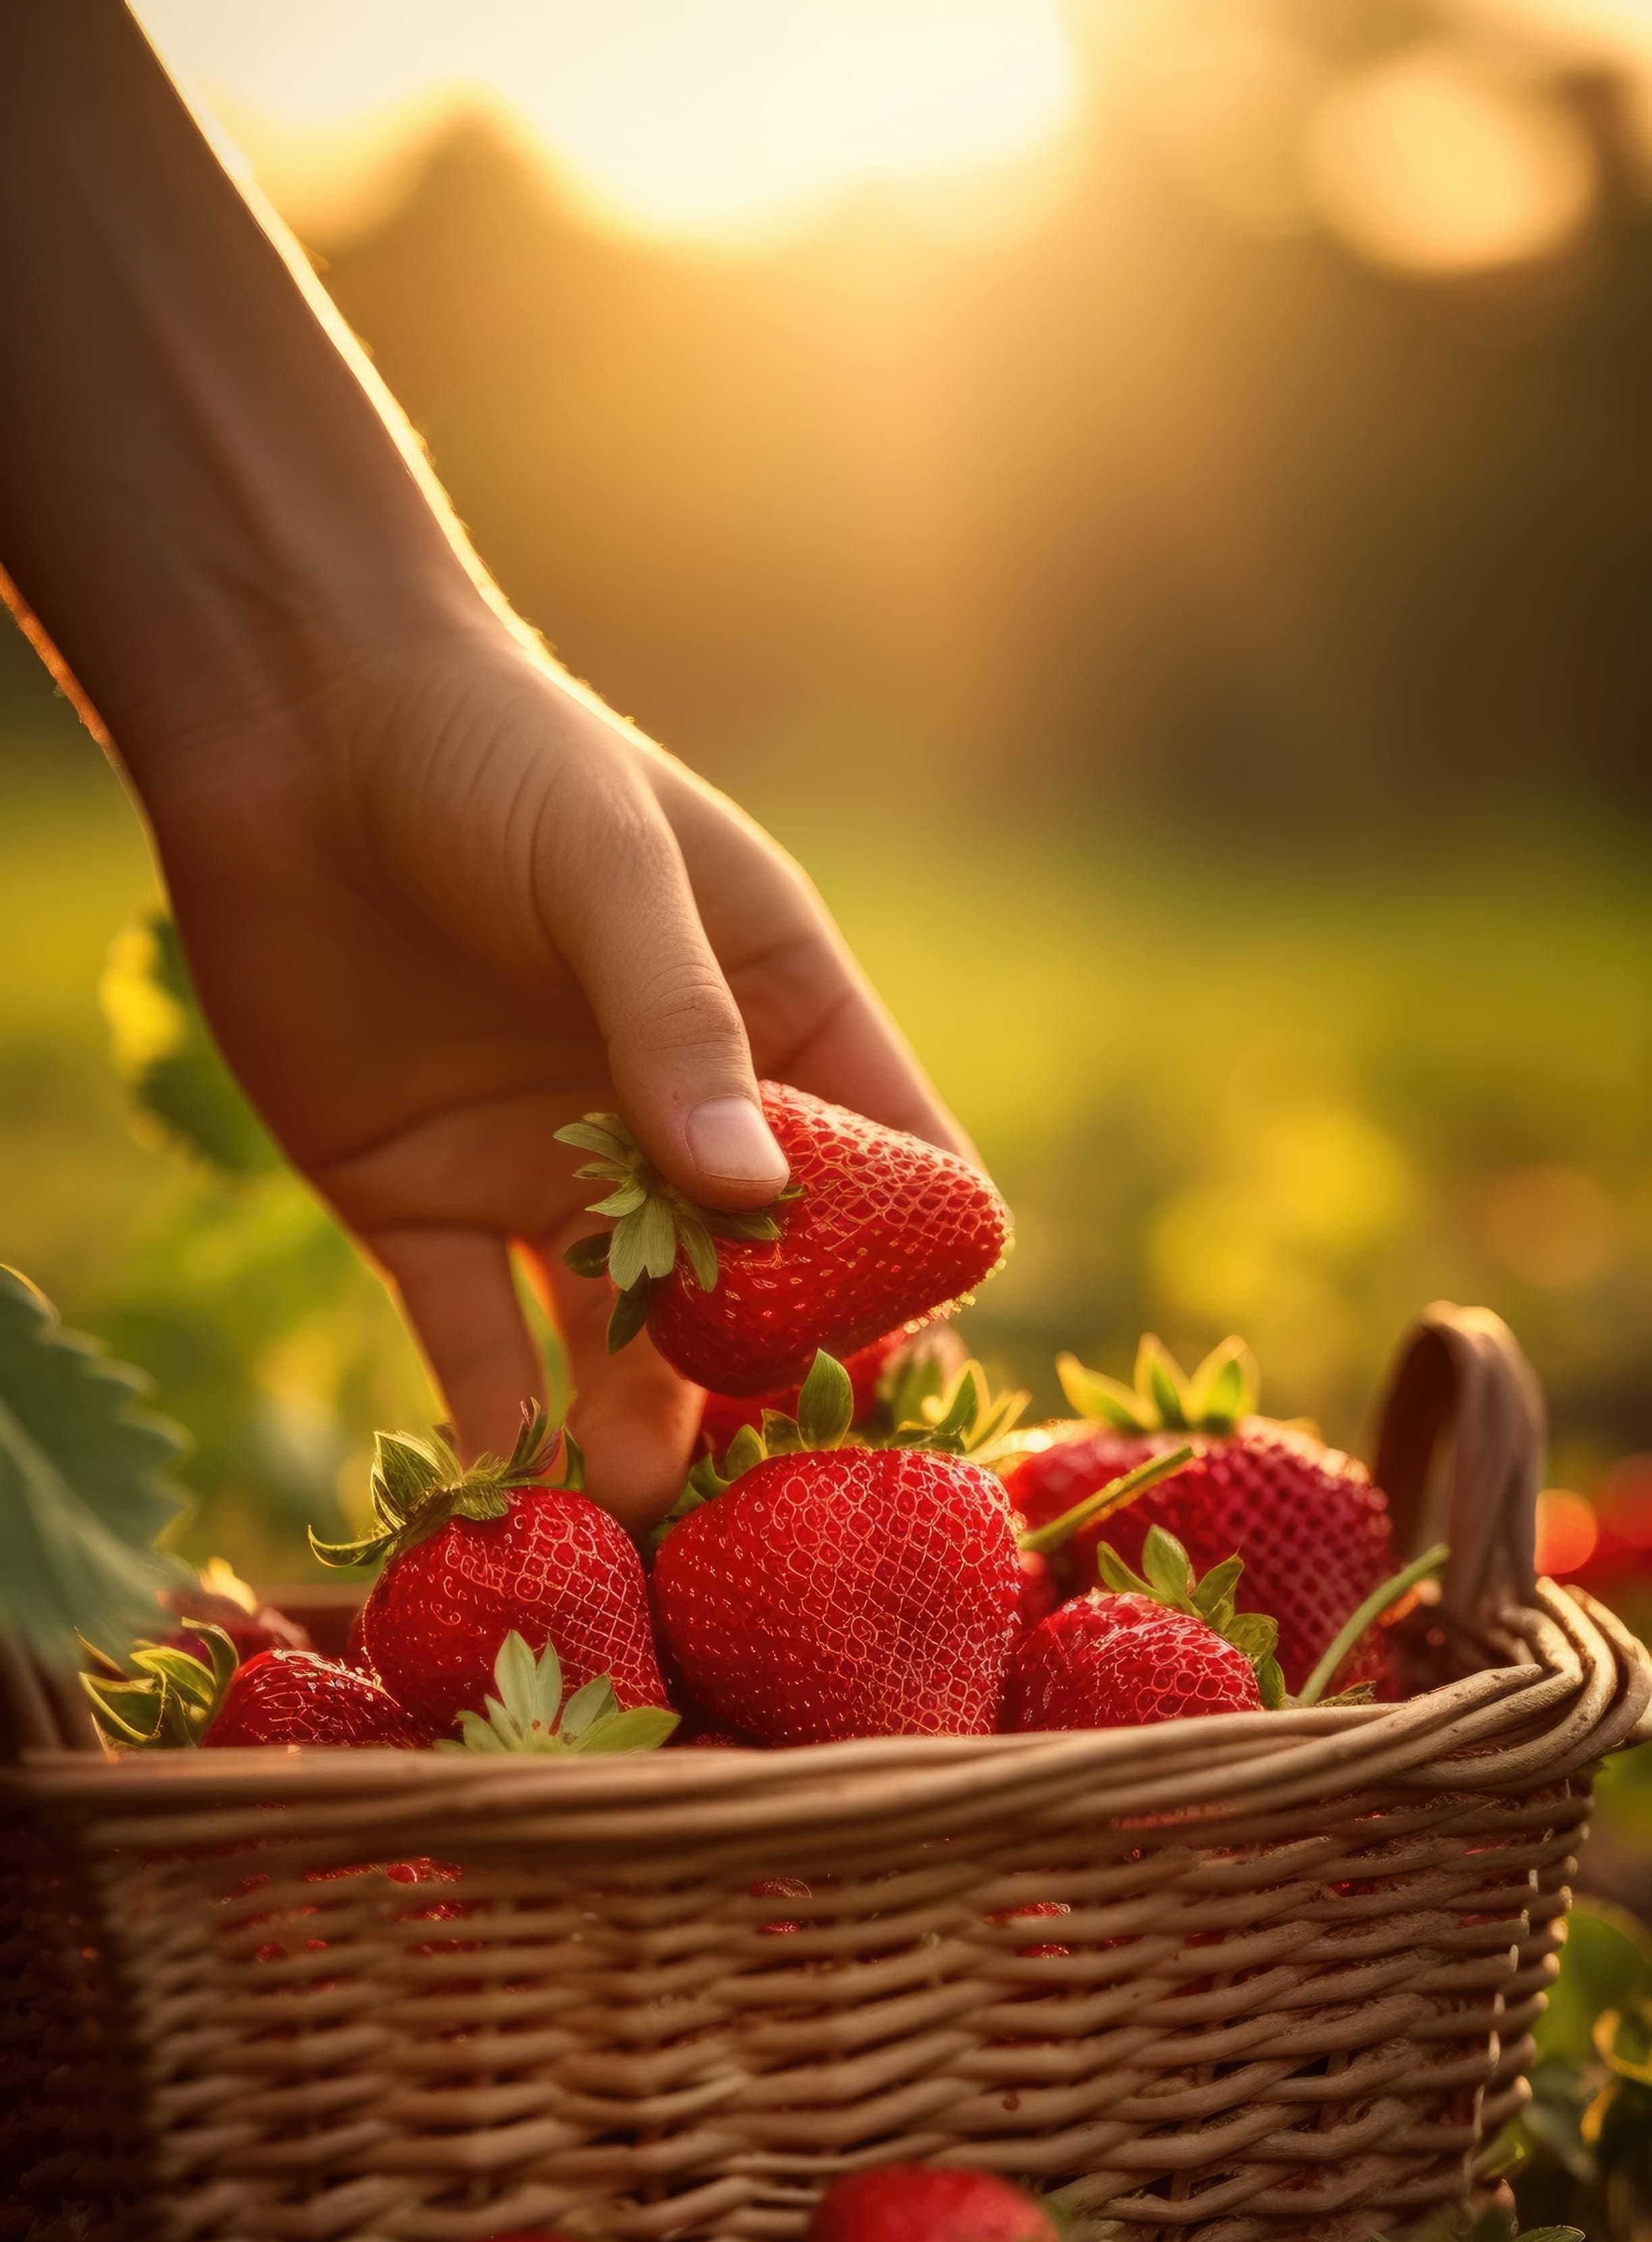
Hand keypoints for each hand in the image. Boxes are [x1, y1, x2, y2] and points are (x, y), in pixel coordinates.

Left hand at [146, 608, 968, 1523]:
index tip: (897, 1355)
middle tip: (763, 1495)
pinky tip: (519, 1500)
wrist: (282, 727)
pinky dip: (498, 1432)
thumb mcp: (610, 868)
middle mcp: (679, 1123)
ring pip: (620, 1346)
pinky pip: (476, 1350)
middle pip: (760, 1291)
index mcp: (777, 1025)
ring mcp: (555, 1180)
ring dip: (635, 1434)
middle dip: (764, 1387)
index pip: (892, 1168)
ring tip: (636, 1512)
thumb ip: (678, 1028)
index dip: (909, 1265)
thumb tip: (757, 1197)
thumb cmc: (488, 757)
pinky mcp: (426, 1216)